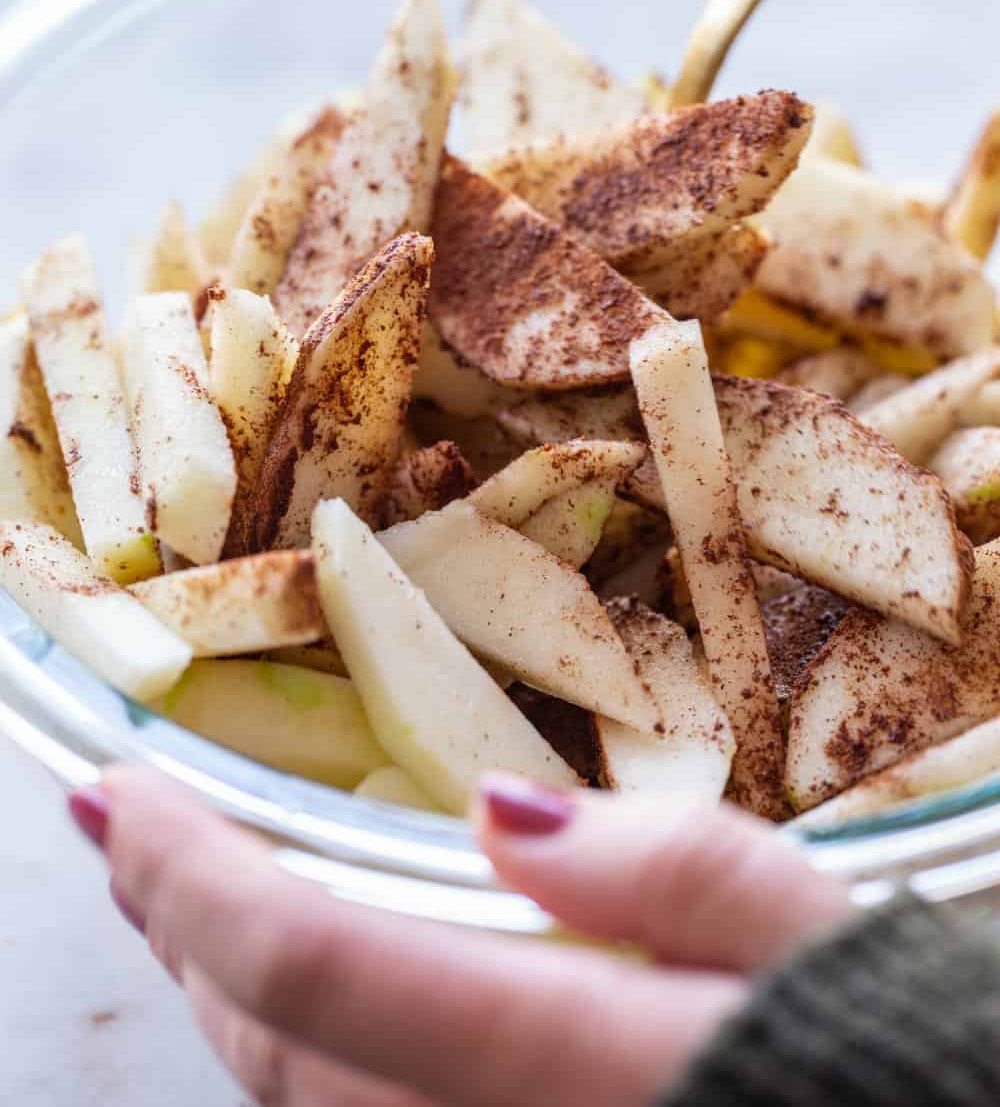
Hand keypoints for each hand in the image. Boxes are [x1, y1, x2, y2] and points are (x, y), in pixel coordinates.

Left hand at [73, 770, 850, 1106]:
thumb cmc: (880, 1053)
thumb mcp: (807, 930)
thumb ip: (666, 870)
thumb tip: (499, 812)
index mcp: (567, 1059)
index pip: (317, 959)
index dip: (195, 872)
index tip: (122, 789)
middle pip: (276, 1042)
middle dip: (180, 924)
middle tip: (132, 826)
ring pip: (295, 1103)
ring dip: (217, 988)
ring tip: (180, 894)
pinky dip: (289, 1050)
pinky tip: (290, 995)